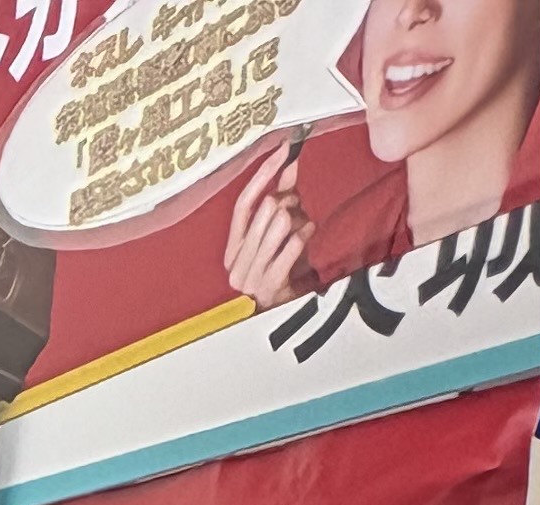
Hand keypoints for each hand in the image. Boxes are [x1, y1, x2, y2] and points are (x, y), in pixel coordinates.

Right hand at [224, 138, 309, 304]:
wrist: (284, 318)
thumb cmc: (282, 276)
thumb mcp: (278, 237)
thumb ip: (280, 201)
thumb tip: (288, 165)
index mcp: (233, 249)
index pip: (244, 204)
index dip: (264, 175)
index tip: (283, 150)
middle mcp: (235, 263)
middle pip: (263, 211)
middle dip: (287, 204)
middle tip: (298, 209)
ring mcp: (250, 277)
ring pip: (278, 224)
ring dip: (298, 222)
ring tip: (302, 230)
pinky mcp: (269, 286)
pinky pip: (291, 245)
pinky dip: (304, 237)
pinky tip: (306, 239)